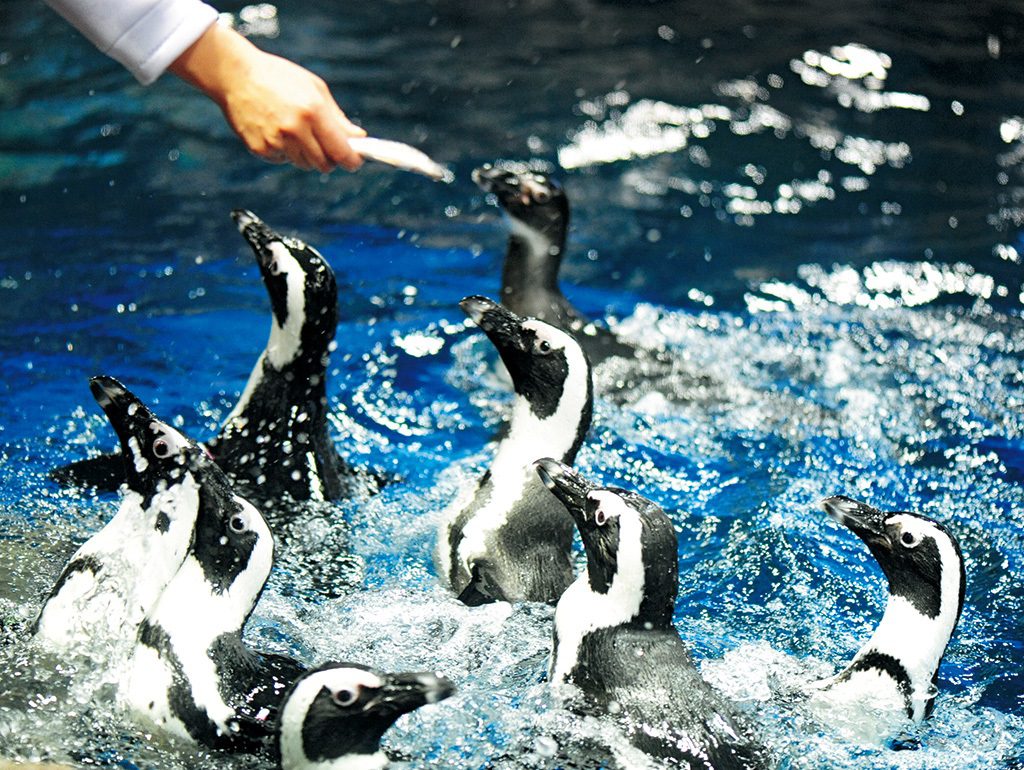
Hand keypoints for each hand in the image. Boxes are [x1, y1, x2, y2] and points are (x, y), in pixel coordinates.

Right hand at [170, 22, 365, 171]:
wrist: (235, 74)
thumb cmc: (279, 77)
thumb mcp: (314, 89)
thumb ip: (337, 117)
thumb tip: (358, 137)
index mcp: (312, 112)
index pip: (340, 150)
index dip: (351, 160)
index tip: (355, 162)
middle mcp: (294, 129)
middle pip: (324, 163)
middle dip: (330, 158)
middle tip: (327, 146)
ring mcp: (276, 141)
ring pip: (304, 164)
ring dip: (307, 154)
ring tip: (296, 130)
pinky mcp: (260, 149)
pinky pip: (283, 160)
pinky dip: (286, 152)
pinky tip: (277, 131)